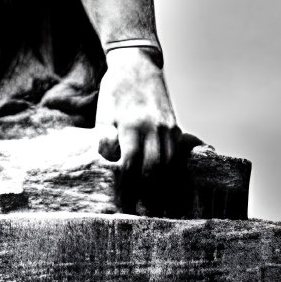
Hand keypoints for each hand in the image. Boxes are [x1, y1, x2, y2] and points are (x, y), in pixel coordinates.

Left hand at [96, 47, 179, 213]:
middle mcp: (154, 128)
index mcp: (132, 125)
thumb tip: (110, 165)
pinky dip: (173, 174)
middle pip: (154, 171)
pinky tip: (169, 188)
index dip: (128, 189)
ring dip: (164, 190)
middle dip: (149, 197)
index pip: (131, 166)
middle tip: (142, 218)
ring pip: (169, 166)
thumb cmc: (115, 91)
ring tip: (158, 210)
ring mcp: (168, 128)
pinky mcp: (175, 127)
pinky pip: (177, 156)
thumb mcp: (103, 113)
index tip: (123, 208)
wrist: (137, 63)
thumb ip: (106, 139)